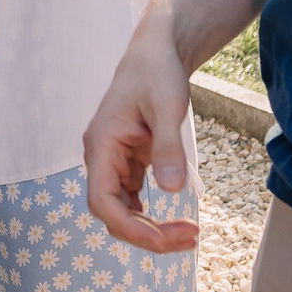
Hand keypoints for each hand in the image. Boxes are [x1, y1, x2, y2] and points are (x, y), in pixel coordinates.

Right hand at [82, 9, 200, 253]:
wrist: (156, 52)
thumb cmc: (157, 72)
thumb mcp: (167, 107)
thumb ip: (168, 149)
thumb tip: (172, 190)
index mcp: (101, 145)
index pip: (102, 201)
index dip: (130, 227)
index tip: (165, 238)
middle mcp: (101, 158)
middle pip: (113, 213)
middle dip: (148, 233)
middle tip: (190, 237)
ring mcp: (114, 162)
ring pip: (124, 211)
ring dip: (152, 229)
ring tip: (189, 235)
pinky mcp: (128, 163)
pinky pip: (134, 200)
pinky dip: (153, 216)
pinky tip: (177, 222)